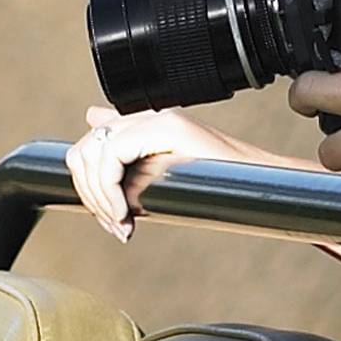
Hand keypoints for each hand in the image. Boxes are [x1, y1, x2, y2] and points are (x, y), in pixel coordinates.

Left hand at [66, 106, 266, 237]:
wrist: (257, 190)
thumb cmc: (218, 189)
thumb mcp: (161, 179)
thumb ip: (128, 162)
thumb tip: (93, 126)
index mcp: (144, 125)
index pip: (89, 145)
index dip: (89, 187)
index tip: (113, 220)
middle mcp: (147, 116)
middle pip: (83, 148)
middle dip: (89, 194)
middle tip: (116, 224)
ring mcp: (156, 118)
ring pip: (92, 153)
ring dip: (99, 197)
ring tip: (123, 222)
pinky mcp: (165, 128)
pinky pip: (111, 156)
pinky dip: (111, 192)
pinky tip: (129, 213)